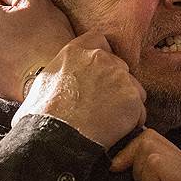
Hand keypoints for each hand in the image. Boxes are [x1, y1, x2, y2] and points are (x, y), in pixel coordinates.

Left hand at [0, 0, 74, 101]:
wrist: (56, 77)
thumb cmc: (47, 37)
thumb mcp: (34, 0)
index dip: (13, 8)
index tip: (29, 18)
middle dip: (7, 28)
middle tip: (31, 34)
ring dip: (6, 47)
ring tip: (29, 52)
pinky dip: (8, 65)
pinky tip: (26, 65)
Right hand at [21, 30, 146, 147]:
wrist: (56, 139)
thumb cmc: (42, 118)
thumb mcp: (40, 86)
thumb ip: (59, 75)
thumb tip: (56, 84)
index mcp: (75, 52)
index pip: (99, 40)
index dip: (103, 55)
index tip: (100, 72)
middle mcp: (100, 59)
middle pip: (119, 66)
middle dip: (115, 83)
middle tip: (103, 104)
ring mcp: (119, 77)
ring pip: (133, 88)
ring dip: (126, 102)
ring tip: (108, 121)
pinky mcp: (133, 98)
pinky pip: (139, 110)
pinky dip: (132, 121)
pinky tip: (115, 131)